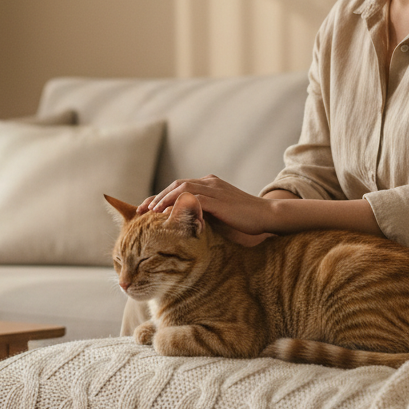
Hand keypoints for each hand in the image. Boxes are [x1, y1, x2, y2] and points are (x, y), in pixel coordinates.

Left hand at [137, 174, 278, 237]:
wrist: (267, 216)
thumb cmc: (245, 220)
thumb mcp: (220, 215)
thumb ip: (204, 214)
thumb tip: (184, 225)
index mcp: (210, 184)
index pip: (180, 186)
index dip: (162, 197)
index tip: (147, 209)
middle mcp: (210, 182)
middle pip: (176, 185)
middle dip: (157, 197)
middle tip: (140, 210)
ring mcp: (214, 189)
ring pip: (182, 189)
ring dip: (164, 199)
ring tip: (150, 212)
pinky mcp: (219, 199)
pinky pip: (193, 200)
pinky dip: (178, 206)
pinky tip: (168, 216)